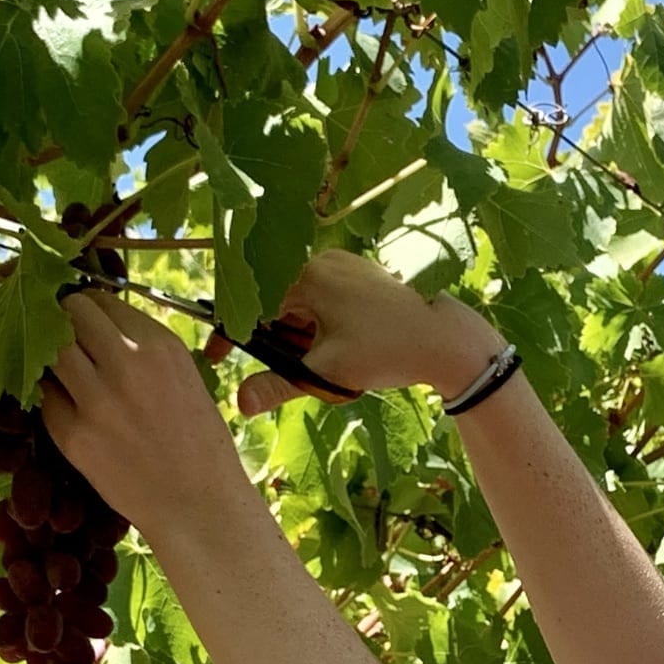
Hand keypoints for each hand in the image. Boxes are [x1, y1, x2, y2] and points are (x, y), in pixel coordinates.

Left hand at [43, 289, 256, 542]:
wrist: (198, 505)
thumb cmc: (200, 444)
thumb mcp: (185, 378)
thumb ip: (144, 348)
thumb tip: (100, 325)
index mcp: (161, 346)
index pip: (101, 299)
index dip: (89, 309)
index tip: (87, 323)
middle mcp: (127, 363)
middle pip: (69, 313)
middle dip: (65, 324)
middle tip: (69, 345)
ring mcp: (96, 399)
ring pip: (50, 349)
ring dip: (52, 357)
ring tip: (65, 375)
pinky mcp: (73, 434)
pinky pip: (45, 396)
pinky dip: (52, 399)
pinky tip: (72, 412)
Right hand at [226, 250, 504, 415]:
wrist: (448, 339)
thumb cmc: (387, 350)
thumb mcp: (328, 372)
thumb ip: (279, 385)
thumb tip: (239, 403)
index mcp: (306, 276)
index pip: (251, 304)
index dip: (229, 335)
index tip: (215, 359)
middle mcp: (322, 261)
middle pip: (277, 304)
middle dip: (280, 343)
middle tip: (303, 370)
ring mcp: (344, 264)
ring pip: (302, 305)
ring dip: (303, 338)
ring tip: (334, 362)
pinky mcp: (362, 274)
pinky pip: (325, 300)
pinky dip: (323, 327)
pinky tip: (347, 348)